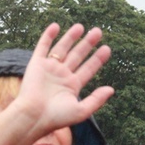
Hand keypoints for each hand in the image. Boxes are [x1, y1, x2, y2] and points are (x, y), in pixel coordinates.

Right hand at [0, 23, 112, 144]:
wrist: (33, 116)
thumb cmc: (56, 117)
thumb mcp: (82, 110)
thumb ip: (97, 99)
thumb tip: (111, 89)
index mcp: (72, 86)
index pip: (88, 68)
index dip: (97, 58)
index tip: (107, 48)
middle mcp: (62, 75)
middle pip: (78, 55)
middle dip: (88, 44)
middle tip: (98, 32)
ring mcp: (49, 69)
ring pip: (62, 49)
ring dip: (71, 37)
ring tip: (81, 26)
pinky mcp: (36, 64)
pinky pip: (43, 47)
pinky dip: (48, 36)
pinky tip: (56, 26)